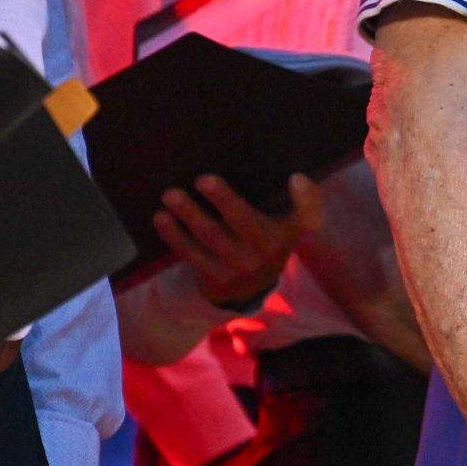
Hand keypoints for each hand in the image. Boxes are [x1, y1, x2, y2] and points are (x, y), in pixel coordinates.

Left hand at [155, 173, 321, 312]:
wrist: (251, 288)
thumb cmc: (267, 240)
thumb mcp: (289, 225)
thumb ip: (299, 202)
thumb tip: (297, 177)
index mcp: (285, 233)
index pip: (305, 216)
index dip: (304, 198)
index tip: (295, 177)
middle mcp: (266, 253)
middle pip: (243, 221)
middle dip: (224, 200)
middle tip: (202, 179)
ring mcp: (239, 269)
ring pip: (211, 237)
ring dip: (189, 216)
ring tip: (170, 196)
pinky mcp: (214, 280)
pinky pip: (191, 254)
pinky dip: (174, 235)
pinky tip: (161, 219)